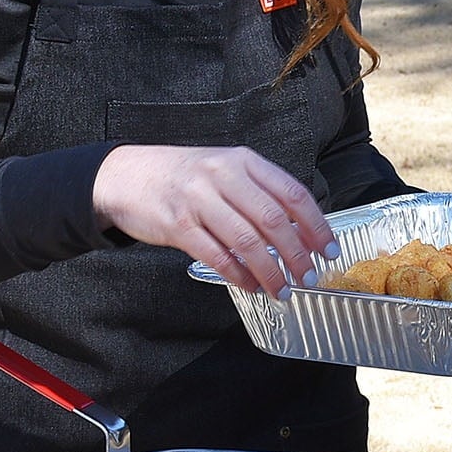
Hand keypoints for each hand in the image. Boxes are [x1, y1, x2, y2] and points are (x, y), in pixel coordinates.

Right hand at [93, 145, 333, 296]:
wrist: (122, 175)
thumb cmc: (181, 176)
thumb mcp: (224, 168)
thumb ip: (258, 192)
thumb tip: (300, 230)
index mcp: (244, 161)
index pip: (293, 194)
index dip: (316, 225)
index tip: (329, 249)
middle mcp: (223, 175)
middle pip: (274, 220)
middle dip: (297, 254)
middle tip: (309, 276)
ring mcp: (199, 200)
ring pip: (248, 242)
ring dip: (270, 271)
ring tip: (283, 290)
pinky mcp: (178, 225)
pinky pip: (217, 257)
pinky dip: (239, 276)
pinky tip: (251, 285)